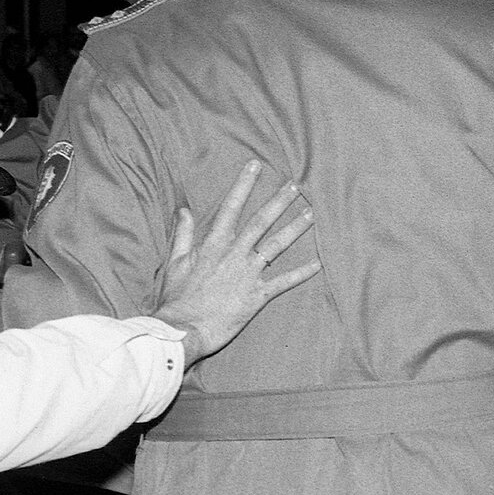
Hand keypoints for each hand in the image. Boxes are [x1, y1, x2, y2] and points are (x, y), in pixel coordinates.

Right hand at [157, 160, 320, 364]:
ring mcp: (248, 274)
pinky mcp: (257, 296)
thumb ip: (182, 234)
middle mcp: (234, 254)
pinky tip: (318, 264)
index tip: (255, 165)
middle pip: (261, 221)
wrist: (183, 329)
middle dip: (279, 201)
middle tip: (296, 184)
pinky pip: (284, 282)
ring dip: (295, 228)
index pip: (231, 207)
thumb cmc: (177, 298)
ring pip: (276, 245)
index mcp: (213, 244)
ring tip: (311, 213)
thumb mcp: (175, 262)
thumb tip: (183, 209)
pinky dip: (301, 273)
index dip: (243, 184)